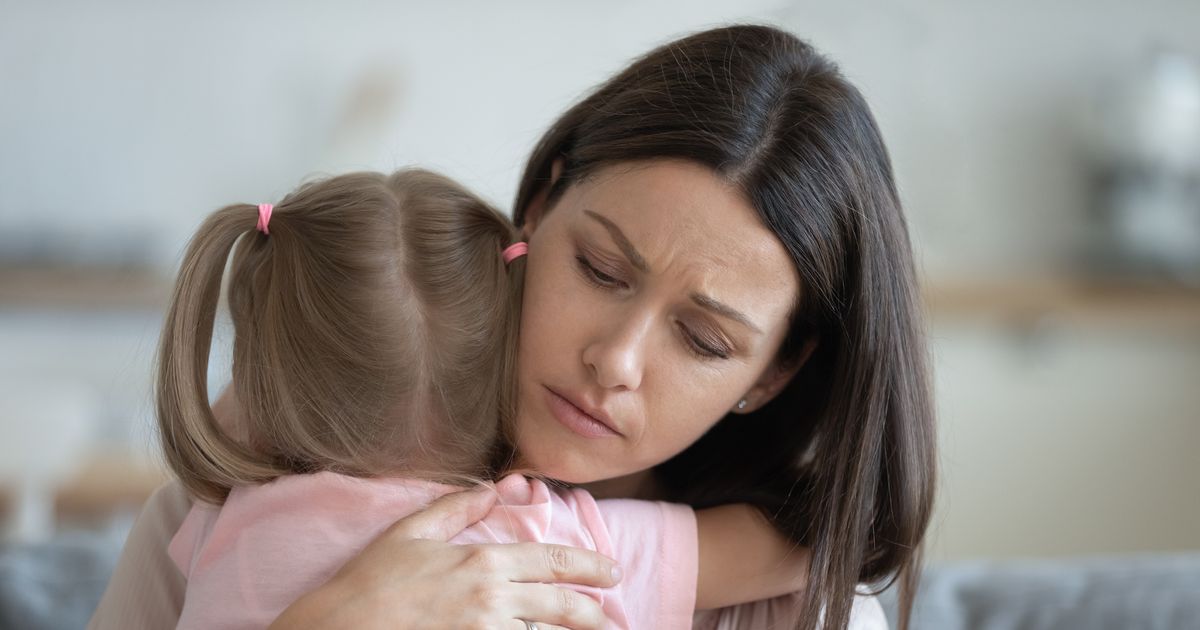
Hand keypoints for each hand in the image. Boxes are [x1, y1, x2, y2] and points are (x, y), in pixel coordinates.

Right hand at [269, 484, 621, 629]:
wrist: (339, 629)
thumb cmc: (371, 581)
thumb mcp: (411, 532)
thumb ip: (457, 507)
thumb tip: (492, 489)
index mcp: (482, 563)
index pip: (553, 562)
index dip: (590, 567)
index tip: (612, 573)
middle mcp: (491, 602)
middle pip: (563, 607)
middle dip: (593, 613)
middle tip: (610, 617)